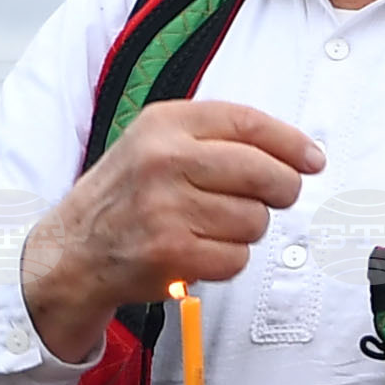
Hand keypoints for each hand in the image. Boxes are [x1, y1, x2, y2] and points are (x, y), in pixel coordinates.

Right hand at [20, 100, 324, 364]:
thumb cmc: (124, 197)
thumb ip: (215, 137)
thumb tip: (296, 155)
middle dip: (281, 190)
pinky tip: (201, 251)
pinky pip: (237, 257)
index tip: (313, 159)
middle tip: (273, 198)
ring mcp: (167, 208)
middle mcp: (165, 160)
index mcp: (164, 124)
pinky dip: (227, 260)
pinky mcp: (172, 253)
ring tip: (212, 228)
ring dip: (245, 229)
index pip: (249, 124)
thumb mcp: (154, 143)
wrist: (72, 252)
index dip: (292, 143)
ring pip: (255, 219)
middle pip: (264, 173)